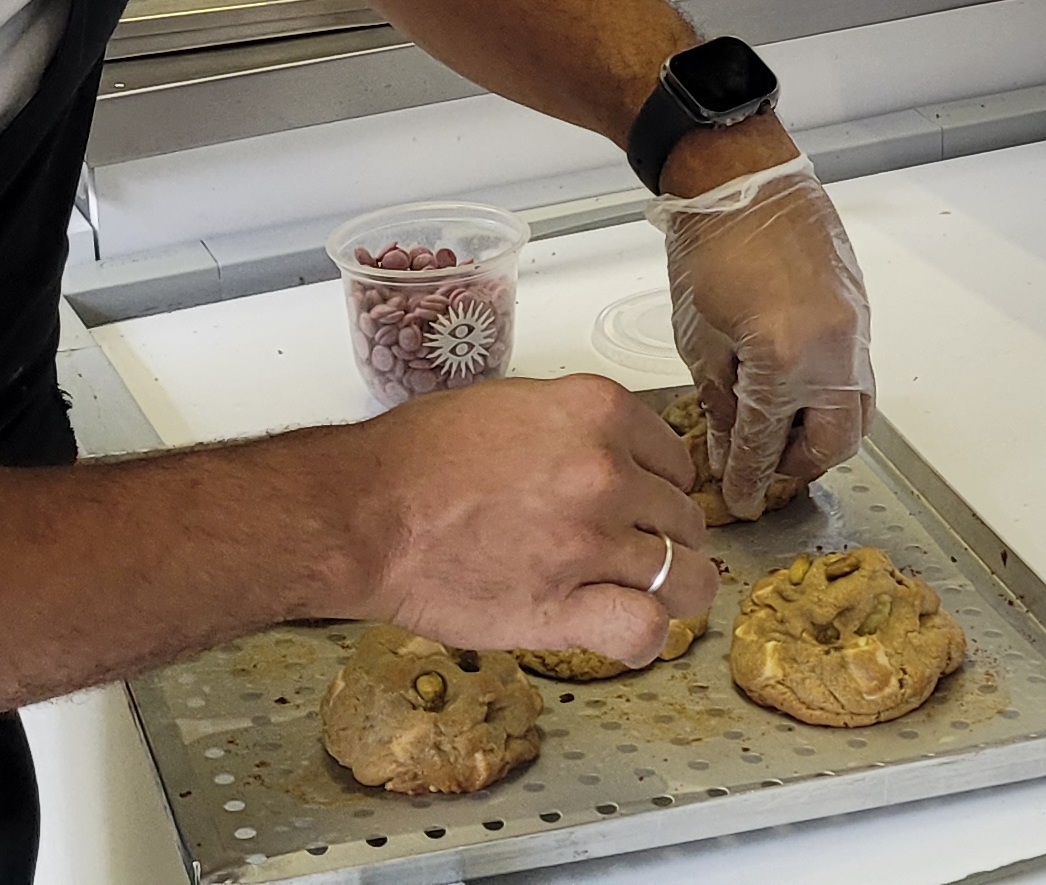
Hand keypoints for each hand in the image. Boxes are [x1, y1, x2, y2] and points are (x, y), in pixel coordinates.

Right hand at [345, 374, 714, 664]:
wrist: (361, 512)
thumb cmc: (415, 458)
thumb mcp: (510, 406)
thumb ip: (573, 428)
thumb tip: (610, 456)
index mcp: (596, 412)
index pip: (675, 458)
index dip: (661, 485)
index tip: (645, 502)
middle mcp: (603, 473)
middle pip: (683, 517)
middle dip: (664, 536)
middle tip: (633, 551)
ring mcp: (588, 543)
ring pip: (684, 575)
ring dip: (671, 589)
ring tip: (651, 596)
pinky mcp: (562, 606)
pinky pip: (644, 629)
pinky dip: (647, 639)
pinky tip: (630, 636)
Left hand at [654, 150, 874, 518]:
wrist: (742, 176)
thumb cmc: (711, 245)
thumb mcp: (700, 338)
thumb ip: (721, 402)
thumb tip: (731, 449)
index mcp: (788, 364)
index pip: (769, 445)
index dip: (751, 479)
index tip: (741, 500)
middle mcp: (835, 353)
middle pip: (834, 441)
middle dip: (798, 462)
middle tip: (765, 465)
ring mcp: (855, 331)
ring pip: (855, 409)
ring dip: (821, 428)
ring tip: (780, 427)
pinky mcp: (859, 309)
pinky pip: (854, 370)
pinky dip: (827, 389)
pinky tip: (792, 383)